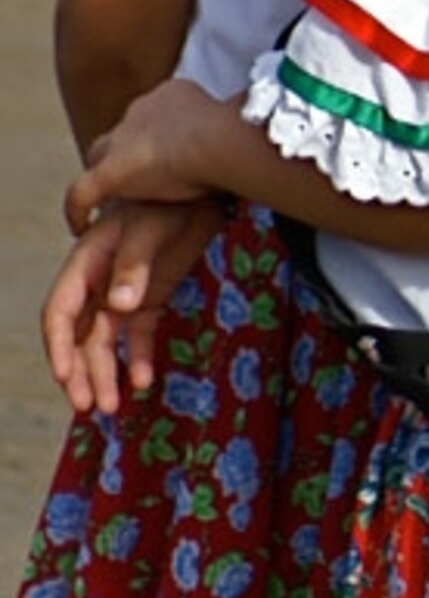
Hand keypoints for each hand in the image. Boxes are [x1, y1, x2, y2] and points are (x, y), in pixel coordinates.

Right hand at [42, 200, 221, 414]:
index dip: (59, 346)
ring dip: (105, 374)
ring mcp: (122, 294)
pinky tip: (143, 380)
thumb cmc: (166, 202)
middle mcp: (97, 285)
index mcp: (85, 266)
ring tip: (111, 407)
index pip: (61, 313)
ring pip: (104, 343)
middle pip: (80, 337)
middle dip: (80, 373)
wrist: (200, 189)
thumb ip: (134, 266)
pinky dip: (136, 358)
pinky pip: (136, 335)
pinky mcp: (149, 300)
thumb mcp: (149, 229)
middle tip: (90, 406)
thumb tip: (120, 306)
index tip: (65, 376)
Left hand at [69, 79, 239, 228]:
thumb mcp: (243, 126)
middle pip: (126, 133)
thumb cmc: (242, 132)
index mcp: (173, 94)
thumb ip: (238, 131)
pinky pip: (81, 195)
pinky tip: (80, 226)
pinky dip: (77, 211)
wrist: (219, 141)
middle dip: (131, 151)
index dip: (161, 135)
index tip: (173, 152)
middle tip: (144, 177)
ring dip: (107, 175)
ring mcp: (122, 140)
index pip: (156, 113)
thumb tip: (257, 140)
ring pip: (100, 157)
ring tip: (114, 198)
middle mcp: (141, 110)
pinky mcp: (108, 172)